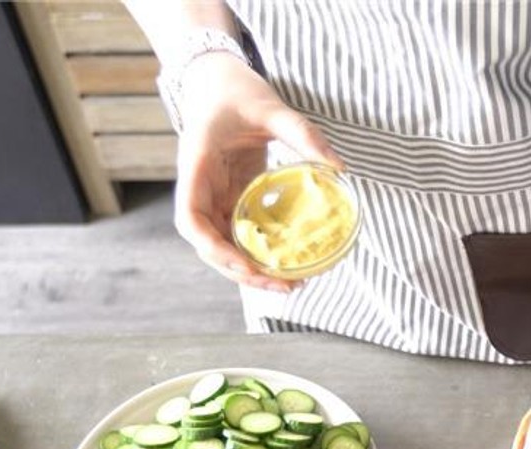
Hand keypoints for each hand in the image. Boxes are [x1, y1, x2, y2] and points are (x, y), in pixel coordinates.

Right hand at [173, 55, 340, 291]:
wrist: (217, 81)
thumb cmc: (237, 91)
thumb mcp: (271, 108)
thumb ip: (303, 134)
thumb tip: (340, 168)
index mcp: (197, 167)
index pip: (191, 220)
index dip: (213, 249)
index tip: (244, 264)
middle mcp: (200, 189)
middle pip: (208, 245)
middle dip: (241, 271)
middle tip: (283, 286)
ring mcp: (214, 198)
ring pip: (223, 246)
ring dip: (251, 269)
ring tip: (290, 284)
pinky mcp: (230, 199)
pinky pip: (239, 234)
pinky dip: (259, 253)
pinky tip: (286, 264)